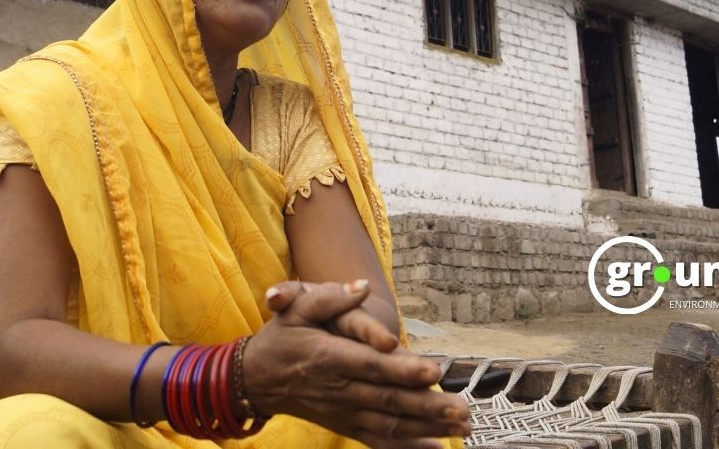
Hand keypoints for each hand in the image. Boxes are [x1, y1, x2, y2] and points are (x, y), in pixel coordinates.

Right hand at [243, 280, 469, 448]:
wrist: (256, 378)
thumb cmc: (281, 337)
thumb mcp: (296, 307)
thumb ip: (330, 297)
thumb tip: (360, 287)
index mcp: (330, 357)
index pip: (371, 366)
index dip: (403, 371)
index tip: (434, 372)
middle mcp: (339, 390)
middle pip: (388, 400)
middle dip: (428, 406)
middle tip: (462, 409)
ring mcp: (344, 412)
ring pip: (390, 424)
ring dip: (428, 428)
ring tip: (462, 428)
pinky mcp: (346, 424)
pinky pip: (379, 441)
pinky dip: (408, 448)